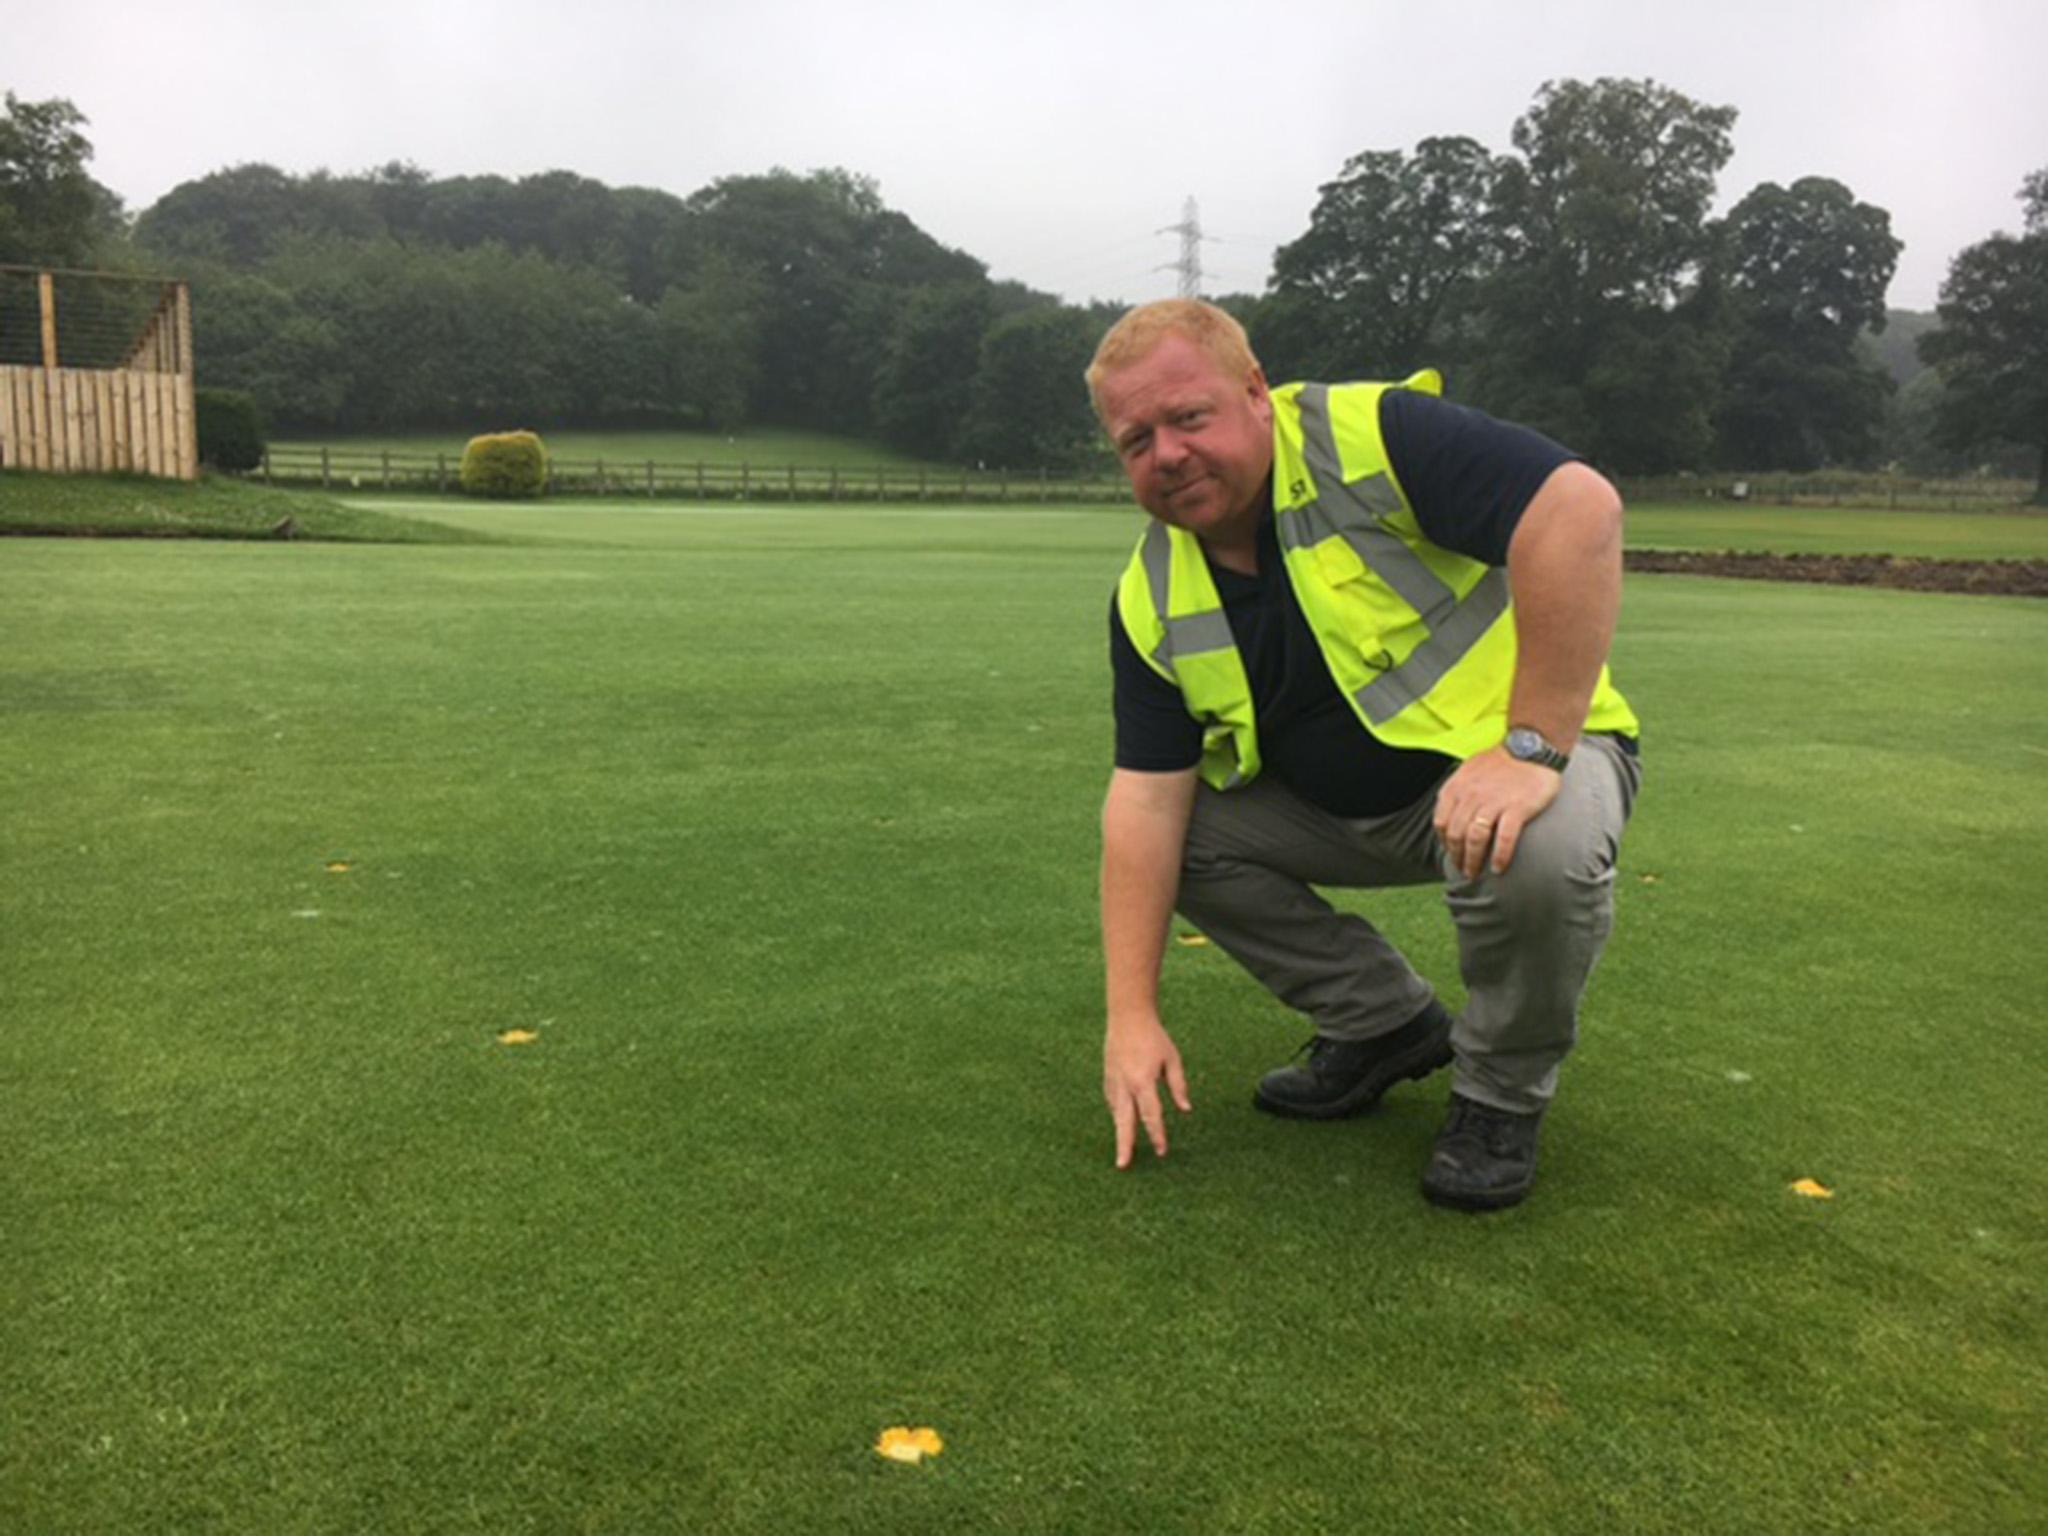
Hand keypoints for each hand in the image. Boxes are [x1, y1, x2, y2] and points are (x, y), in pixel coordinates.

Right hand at [1103, 1014, 1191, 1168]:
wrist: (1127, 1017)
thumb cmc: (1153, 1038)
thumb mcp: (1172, 1060)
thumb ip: (1178, 1086)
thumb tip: (1186, 1110)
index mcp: (1143, 1080)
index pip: (1151, 1115)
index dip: (1157, 1135)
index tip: (1162, 1152)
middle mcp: (1125, 1084)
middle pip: (1124, 1121)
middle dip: (1125, 1144)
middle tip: (1123, 1165)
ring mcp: (1113, 1082)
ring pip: (1117, 1114)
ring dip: (1121, 1132)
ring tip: (1125, 1154)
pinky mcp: (1107, 1079)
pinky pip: (1114, 1103)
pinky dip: (1119, 1115)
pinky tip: (1123, 1124)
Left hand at [1432, 746, 1564, 878]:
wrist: (1532, 748)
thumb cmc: (1500, 764)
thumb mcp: (1468, 772)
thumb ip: (1457, 793)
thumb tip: (1448, 819)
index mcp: (1457, 787)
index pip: (1441, 823)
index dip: (1444, 843)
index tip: (1452, 854)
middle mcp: (1472, 795)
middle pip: (1456, 835)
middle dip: (1457, 857)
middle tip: (1464, 870)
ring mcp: (1494, 802)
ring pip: (1475, 838)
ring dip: (1473, 860)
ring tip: (1476, 873)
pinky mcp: (1517, 807)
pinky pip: (1505, 838)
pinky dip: (1500, 856)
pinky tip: (1498, 868)